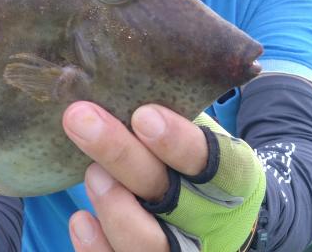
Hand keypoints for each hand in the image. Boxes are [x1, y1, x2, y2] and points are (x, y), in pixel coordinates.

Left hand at [62, 102, 263, 251]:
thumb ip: (171, 114)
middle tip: (82, 120)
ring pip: (148, 242)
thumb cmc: (198, 161)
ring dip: (113, 205)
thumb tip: (110, 77)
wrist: (223, 218)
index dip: (177, 142)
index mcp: (230, 176)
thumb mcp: (201, 133)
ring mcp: (181, 247)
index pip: (210, 160)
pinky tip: (81, 220)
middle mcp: (208, 218)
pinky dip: (97, 247)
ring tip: (91, 173)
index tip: (143, 116)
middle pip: (168, 195)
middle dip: (121, 156)